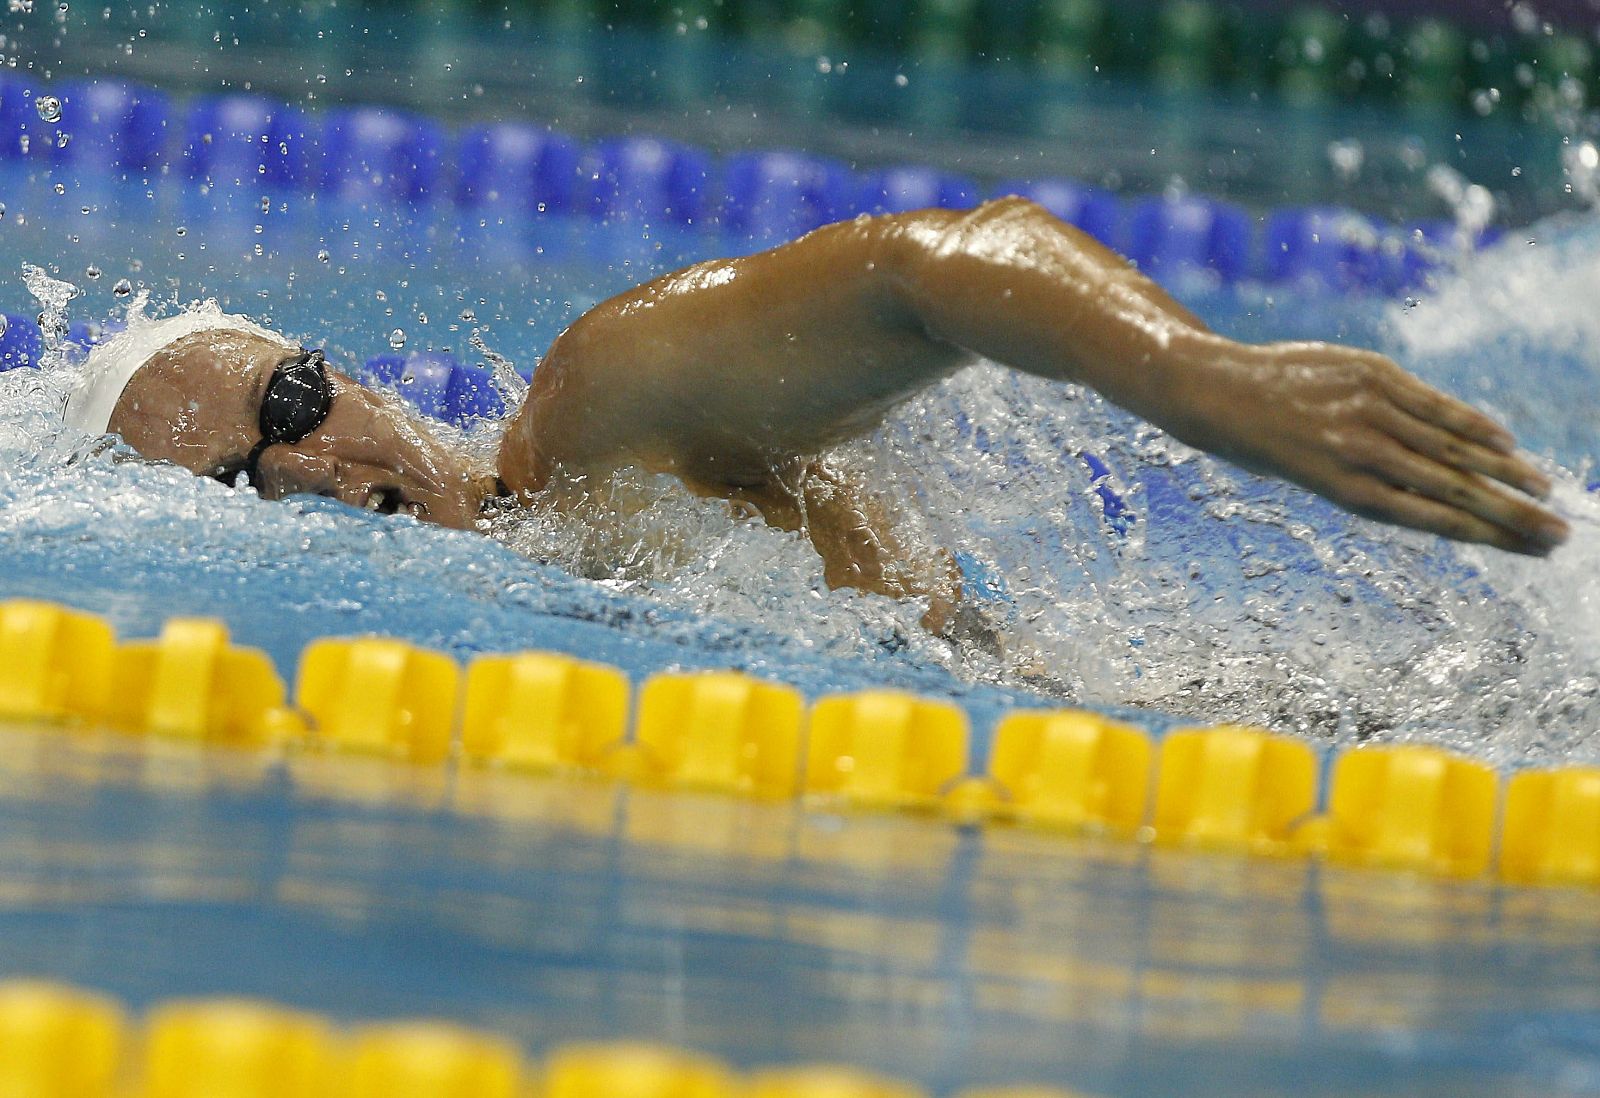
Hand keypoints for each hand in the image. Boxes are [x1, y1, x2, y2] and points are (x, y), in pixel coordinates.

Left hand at [1174, 340, 1569, 555]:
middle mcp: (1362, 456)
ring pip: (1451, 448)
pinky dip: (1472, 424)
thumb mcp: (1314, 474)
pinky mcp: (1372, 376)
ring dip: (1505, 473)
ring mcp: (1369, 413)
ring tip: (1545, 494)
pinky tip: (1505, 444)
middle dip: (1510, 515)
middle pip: (1454, 490)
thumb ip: (1373, 480)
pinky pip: (1432, 403)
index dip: (1485, 537)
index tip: (1529, 552)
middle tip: (1559, 536)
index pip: (1434, 520)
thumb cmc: (1267, 441)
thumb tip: (1438, 489)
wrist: (1218, 393)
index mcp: (1347, 492)